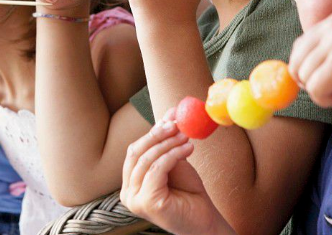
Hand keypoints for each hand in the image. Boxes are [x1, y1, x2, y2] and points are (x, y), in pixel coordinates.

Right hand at [121, 109, 231, 234]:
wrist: (204, 220)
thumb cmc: (189, 193)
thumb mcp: (175, 161)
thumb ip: (168, 141)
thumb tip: (171, 111)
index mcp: (130, 182)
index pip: (134, 150)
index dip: (152, 132)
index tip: (172, 118)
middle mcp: (127, 193)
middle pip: (135, 153)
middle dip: (157, 135)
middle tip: (176, 123)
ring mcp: (135, 200)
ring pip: (146, 159)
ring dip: (168, 143)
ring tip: (187, 136)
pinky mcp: (147, 203)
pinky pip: (156, 169)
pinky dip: (173, 155)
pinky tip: (188, 148)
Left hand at [289, 11, 331, 106]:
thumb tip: (300, 71)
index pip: (301, 45)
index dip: (306, 67)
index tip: (322, 81)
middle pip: (297, 60)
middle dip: (308, 81)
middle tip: (330, 91)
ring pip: (304, 75)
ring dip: (319, 92)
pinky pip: (315, 87)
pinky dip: (324, 99)